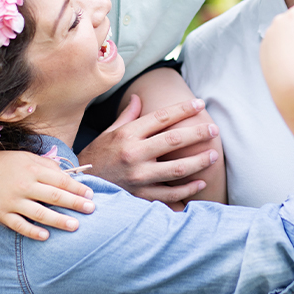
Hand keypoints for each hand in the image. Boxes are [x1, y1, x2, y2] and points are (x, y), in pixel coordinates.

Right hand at [0, 150, 95, 240]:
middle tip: (91, 210)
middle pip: (54, 196)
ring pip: (39, 213)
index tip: (90, 195)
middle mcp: (23, 185)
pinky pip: (19, 225)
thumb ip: (47, 165)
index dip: (77, 188)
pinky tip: (46, 236)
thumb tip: (67, 175)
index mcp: (32, 169)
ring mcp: (12, 200)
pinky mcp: (1, 213)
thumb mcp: (27, 157)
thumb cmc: (5, 163)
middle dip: (75, 203)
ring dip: (58, 220)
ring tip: (75, 226)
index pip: (60, 180)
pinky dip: (32, 232)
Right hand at [78, 96, 220, 202]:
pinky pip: (170, 194)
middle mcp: (134, 154)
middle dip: (198, 133)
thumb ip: (127, 116)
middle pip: (174, 140)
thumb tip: (139, 97)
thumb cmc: (97, 156)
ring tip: (214, 155)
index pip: (162, 117)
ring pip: (177, 169)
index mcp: (127, 134)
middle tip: (213, 129)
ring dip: (199, 162)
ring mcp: (138, 177)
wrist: (79, 186)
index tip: (200, 104)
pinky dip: (187, 189)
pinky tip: (200, 182)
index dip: (183, 109)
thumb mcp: (108, 133)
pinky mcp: (140, 196)